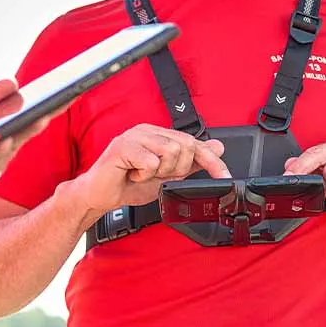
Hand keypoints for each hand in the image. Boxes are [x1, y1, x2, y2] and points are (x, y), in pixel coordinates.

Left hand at [0, 78, 59, 201]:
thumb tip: (13, 83)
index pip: (25, 120)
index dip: (46, 106)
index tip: (67, 89)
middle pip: (25, 134)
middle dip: (44, 116)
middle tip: (63, 99)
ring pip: (9, 152)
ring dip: (24, 133)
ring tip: (37, 115)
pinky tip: (4, 137)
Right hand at [74, 123, 231, 212]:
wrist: (100, 195)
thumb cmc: (128, 183)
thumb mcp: (167, 176)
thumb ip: (190, 162)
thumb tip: (217, 147)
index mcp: (159, 135)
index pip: (194, 143)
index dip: (212, 161)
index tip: (225, 177)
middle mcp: (148, 131)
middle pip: (186, 146)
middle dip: (178, 170)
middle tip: (159, 176)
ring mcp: (134, 136)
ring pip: (171, 152)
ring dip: (161, 172)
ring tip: (144, 174)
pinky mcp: (123, 146)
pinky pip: (151, 162)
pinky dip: (144, 175)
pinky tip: (133, 174)